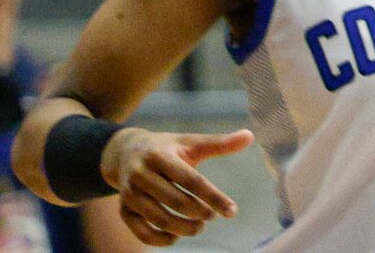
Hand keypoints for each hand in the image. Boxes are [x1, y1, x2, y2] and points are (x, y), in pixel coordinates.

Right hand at [101, 126, 252, 245]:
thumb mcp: (191, 141)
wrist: (125, 152)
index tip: (232, 210)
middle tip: (211, 217)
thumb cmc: (168, 148)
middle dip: (199, 213)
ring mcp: (130, 193)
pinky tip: (176, 236)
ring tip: (199, 226)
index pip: (191, 179)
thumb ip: (220, 143)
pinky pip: (142, 232)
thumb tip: (250, 136)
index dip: (213, 196)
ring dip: (183, 228)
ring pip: (159, 218)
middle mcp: (142, 173)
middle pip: (175, 200)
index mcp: (161, 154)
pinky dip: (161, 239)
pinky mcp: (124, 210)